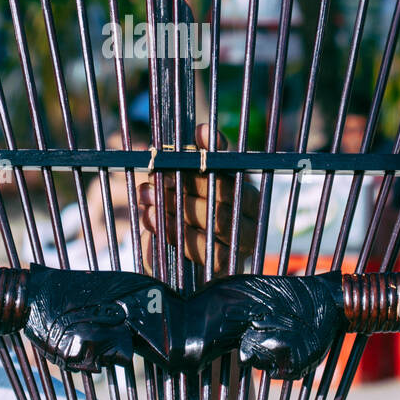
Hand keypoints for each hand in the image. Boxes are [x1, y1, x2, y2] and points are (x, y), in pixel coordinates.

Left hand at [138, 124, 258, 275]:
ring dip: (177, 207)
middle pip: (226, 194)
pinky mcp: (228, 268)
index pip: (232, 169)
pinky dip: (177, 234)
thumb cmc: (183, 212)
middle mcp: (252, 217)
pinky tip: (152, 219)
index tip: (179, 152)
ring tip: (148, 198)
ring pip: (217, 221)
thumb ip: (199, 158)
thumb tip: (204, 131)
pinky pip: (209, 252)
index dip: (207, 158)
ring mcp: (243, 244)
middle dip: (186, 185)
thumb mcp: (188, 186)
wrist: (172, 261)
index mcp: (246, 190)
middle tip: (154, 179)